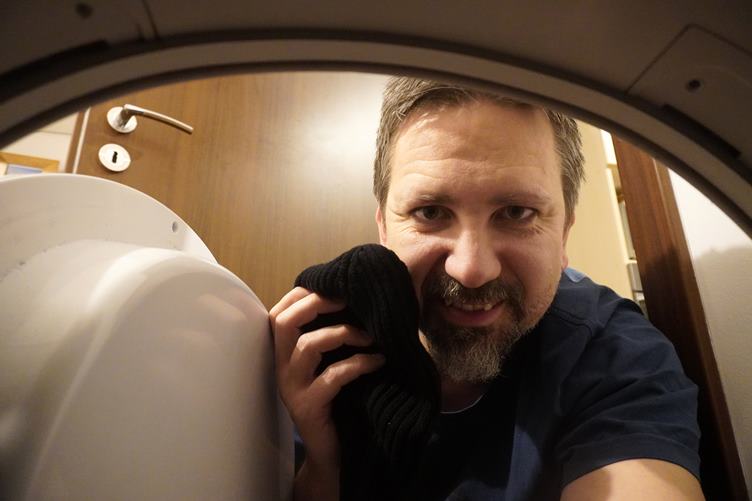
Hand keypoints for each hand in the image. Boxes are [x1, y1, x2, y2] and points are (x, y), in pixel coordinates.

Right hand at [270, 287, 385, 498]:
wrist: (331, 454)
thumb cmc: (336, 403)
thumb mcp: (329, 365)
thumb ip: (330, 339)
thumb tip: (354, 301)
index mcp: (284, 355)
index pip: (279, 313)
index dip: (301, 295)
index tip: (333, 286)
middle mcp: (282, 368)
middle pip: (283, 322)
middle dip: (316, 303)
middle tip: (348, 299)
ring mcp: (293, 388)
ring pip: (308, 345)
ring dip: (343, 333)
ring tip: (371, 336)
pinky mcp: (309, 407)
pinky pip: (333, 376)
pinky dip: (359, 364)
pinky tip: (378, 362)